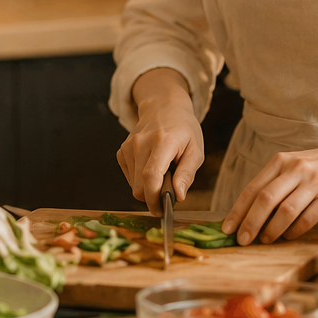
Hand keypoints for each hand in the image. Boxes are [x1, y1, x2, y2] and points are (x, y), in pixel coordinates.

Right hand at [116, 68, 203, 213]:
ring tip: (162, 174)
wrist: (163, 107)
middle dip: (152, 198)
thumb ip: (187, 174)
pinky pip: (129, 178)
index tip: (162, 211)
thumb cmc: (183, 130)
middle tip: (168, 192)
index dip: (154, 199)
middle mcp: (141, 143)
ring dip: (147, 188)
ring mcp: (128, 146)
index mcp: (162, 141)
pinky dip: (140, 180)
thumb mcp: (196, 150)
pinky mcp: (121, 151)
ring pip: (133, 185)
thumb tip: (179, 196)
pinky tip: (151, 168)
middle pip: (139, 186)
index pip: (151, 176)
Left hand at [221, 118, 317, 243]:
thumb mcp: (291, 167)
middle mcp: (297, 169)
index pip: (253, 188)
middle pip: (266, 200)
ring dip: (272, 230)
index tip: (227, 229)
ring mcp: (316, 182)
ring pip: (286, 211)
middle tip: (242, 240)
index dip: (238, 210)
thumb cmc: (315, 167)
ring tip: (265, 239)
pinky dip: (294, 231)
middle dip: (251, 223)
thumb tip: (245, 215)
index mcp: (281, 161)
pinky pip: (307, 219)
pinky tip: (287, 236)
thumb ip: (272, 184)